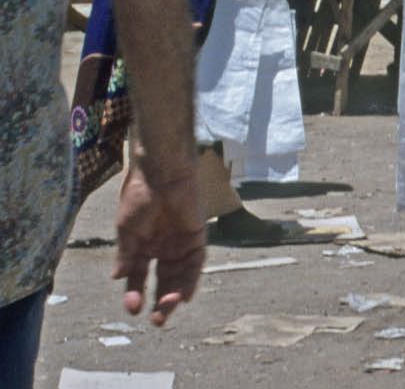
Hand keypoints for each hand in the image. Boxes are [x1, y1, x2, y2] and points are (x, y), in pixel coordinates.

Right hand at [113, 162, 203, 325]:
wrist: (161, 172)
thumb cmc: (138, 196)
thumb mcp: (127, 229)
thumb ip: (126, 254)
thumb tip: (117, 278)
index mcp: (140, 246)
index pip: (137, 277)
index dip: (134, 293)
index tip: (132, 309)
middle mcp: (161, 248)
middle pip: (161, 281)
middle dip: (159, 301)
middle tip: (157, 322)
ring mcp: (179, 243)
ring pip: (179, 276)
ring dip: (174, 294)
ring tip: (168, 310)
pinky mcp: (196, 236)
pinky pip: (196, 263)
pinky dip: (192, 279)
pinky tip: (186, 296)